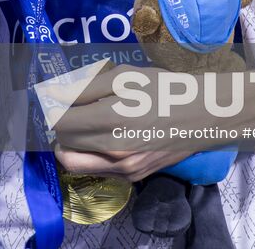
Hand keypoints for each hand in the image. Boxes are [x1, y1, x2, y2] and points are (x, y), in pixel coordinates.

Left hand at [48, 63, 197, 182]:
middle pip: (62, 146)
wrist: (202, 116)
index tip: (55, 99)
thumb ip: (84, 88)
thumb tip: (52, 94)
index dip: (52, 109)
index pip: (59, 123)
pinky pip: (95, 171)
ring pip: (74, 164)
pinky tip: (101, 138)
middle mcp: (114, 152)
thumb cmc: (163, 89)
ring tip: (81, 126)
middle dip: (59, 128)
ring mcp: (123, 169)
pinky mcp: (132, 178)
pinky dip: (88, 156)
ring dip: (69, 146)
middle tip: (68, 111)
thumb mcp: (124, 77)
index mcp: (110, 120)